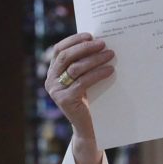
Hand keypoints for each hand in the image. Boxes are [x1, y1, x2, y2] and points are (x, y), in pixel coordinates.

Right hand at [44, 32, 115, 163]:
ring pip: (76, 68)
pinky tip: (110, 70)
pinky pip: (83, 82)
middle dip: (86, 48)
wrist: (90, 128)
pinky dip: (98, 74)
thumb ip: (84, 65)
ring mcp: (56, 91)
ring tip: (111, 54)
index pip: (59, 50)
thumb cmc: (91, 101)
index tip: (90, 35)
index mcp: (53, 73)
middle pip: (67, 57)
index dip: (73, 40)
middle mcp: (50, 81)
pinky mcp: (65, 100)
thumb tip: (100, 43)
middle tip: (103, 43)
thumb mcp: (84, 80)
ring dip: (95, 59)